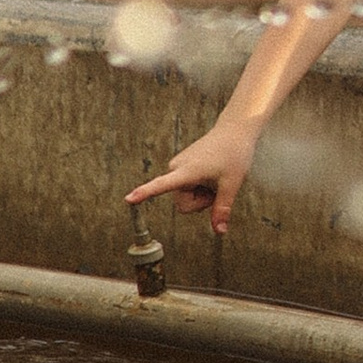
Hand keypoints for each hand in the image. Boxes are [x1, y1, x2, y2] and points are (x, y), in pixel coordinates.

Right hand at [127, 124, 257, 234]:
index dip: (144, 193)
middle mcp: (176, 167)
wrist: (234, 131)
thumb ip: (222, 209)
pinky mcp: (180, 166)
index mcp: (187, 171)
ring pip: (185, 197)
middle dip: (200, 202)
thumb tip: (219, 232)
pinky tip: (211, 173)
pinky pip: (187, 188)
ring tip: (214, 177)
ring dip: (201, 194)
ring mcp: (177, 166)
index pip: (161, 185)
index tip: (128, 199)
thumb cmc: (233, 154)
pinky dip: (199, 186)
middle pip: (183, 204)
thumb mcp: (231, 185)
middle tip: (217, 186)